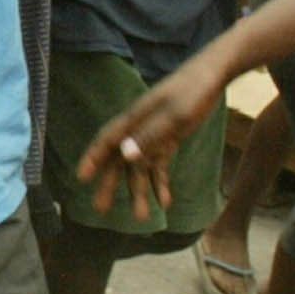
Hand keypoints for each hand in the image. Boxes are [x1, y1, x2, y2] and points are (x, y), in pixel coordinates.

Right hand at [75, 56, 222, 219]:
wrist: (212, 75)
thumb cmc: (192, 91)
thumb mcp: (174, 116)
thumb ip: (149, 136)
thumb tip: (123, 157)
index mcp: (135, 119)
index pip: (107, 141)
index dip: (93, 159)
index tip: (81, 178)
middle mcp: (139, 129)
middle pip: (119, 160)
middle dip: (110, 184)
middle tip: (100, 210)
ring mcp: (154, 134)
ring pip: (140, 167)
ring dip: (140, 191)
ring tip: (142, 218)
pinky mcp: (168, 138)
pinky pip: (159, 165)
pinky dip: (161, 183)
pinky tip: (166, 202)